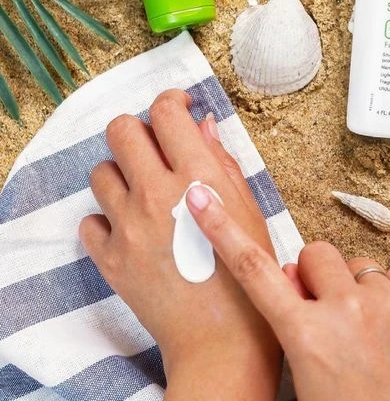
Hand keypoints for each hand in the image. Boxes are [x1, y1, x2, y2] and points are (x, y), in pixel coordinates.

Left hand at [79, 90, 281, 400]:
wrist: (222, 339)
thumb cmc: (249, 275)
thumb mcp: (249, 209)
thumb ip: (222, 162)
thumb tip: (201, 125)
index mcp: (198, 177)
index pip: (166, 114)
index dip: (171, 100)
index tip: (178, 107)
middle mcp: (156, 194)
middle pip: (121, 130)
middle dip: (139, 128)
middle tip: (157, 145)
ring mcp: (128, 227)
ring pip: (100, 172)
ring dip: (121, 172)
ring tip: (143, 190)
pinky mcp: (109, 259)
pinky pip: (89, 221)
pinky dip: (106, 218)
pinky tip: (130, 227)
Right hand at [186, 187, 389, 400]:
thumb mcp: (306, 381)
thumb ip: (295, 327)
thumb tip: (295, 283)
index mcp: (306, 337)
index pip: (254, 270)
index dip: (222, 230)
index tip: (202, 197)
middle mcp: (346, 311)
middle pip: (316, 254)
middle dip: (316, 275)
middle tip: (324, 307)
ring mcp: (389, 305)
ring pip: (359, 264)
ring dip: (355, 287)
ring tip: (364, 327)